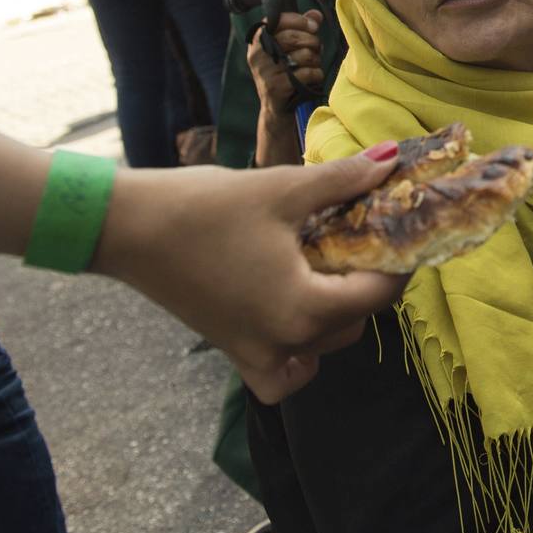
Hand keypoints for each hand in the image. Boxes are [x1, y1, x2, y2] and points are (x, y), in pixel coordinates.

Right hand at [94, 144, 408, 403]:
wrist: (126, 228)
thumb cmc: (204, 207)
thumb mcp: (282, 188)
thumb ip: (344, 179)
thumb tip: (392, 158)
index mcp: (304, 307)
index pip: (380, 294)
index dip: (402, 262)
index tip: (406, 232)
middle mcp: (285, 342)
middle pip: (356, 321)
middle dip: (370, 282)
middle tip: (367, 239)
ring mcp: (256, 352)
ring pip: (325, 347)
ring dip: (339, 313)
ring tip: (331, 265)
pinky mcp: (232, 350)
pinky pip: (282, 374)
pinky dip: (298, 358)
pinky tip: (299, 320)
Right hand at [247, 10, 323, 117]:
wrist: (276, 107)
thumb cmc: (286, 72)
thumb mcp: (290, 48)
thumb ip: (302, 28)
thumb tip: (316, 15)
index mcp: (258, 40)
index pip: (278, 20)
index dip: (300, 20)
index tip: (313, 26)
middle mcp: (257, 54)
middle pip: (294, 37)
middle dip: (313, 42)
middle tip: (317, 48)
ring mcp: (266, 72)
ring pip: (304, 55)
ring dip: (316, 60)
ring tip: (312, 64)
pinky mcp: (277, 87)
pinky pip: (308, 73)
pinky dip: (317, 74)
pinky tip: (313, 78)